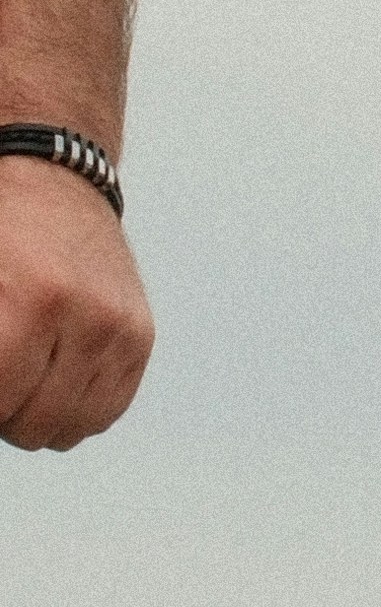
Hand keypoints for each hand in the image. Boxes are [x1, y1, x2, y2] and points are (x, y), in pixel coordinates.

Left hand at [0, 154, 151, 449]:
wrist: (53, 180)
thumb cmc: (0, 230)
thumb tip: (0, 386)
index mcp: (30, 301)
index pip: (2, 396)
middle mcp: (84, 318)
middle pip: (32, 423)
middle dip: (6, 410)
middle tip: (2, 377)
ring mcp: (119, 330)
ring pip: (72, 427)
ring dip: (39, 416)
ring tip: (23, 381)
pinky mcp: (140, 338)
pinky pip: (108, 410)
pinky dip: (76, 409)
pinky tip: (55, 380)